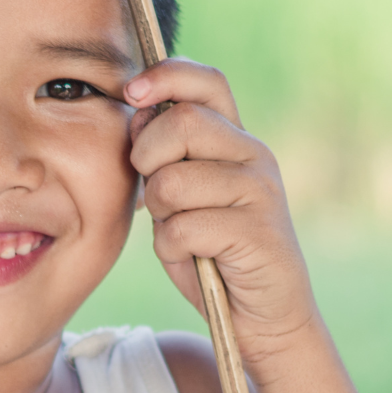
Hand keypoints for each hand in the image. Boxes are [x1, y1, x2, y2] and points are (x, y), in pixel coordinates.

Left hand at [125, 59, 319, 368]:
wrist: (259, 316)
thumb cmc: (210, 254)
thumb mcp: (180, 198)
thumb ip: (163, 158)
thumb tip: (136, 111)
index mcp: (234, 140)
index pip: (207, 82)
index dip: (166, 75)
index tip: (132, 91)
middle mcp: (253, 155)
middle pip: (183, 122)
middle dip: (148, 157)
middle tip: (156, 196)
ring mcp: (259, 191)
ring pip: (175, 180)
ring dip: (161, 213)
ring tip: (182, 232)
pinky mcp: (257, 231)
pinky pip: (184, 228)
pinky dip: (172, 249)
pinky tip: (194, 257)